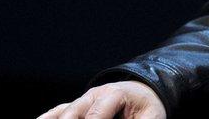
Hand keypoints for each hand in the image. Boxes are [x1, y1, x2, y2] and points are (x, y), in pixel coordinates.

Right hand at [36, 81, 166, 118]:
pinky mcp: (74, 108)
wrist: (142, 92)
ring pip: (61, 113)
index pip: (96, 115)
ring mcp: (81, 101)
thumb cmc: (147, 106)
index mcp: (114, 94)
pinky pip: (56, 113)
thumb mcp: (152, 116)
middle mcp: (93, 95)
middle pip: (73, 114)